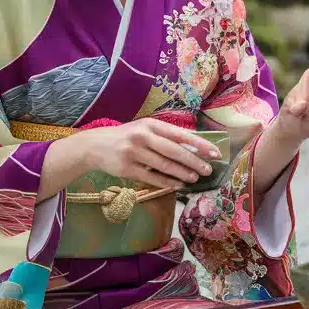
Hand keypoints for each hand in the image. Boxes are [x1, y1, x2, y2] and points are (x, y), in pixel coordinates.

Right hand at [63, 118, 219, 188]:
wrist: (94, 146)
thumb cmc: (126, 137)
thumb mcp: (144, 129)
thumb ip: (164, 136)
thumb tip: (193, 146)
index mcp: (150, 124)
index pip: (180, 134)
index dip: (199, 144)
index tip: (214, 152)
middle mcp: (143, 136)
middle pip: (174, 151)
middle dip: (194, 161)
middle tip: (208, 169)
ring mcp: (134, 153)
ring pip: (164, 165)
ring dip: (183, 173)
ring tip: (195, 178)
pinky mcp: (127, 169)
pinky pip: (152, 177)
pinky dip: (167, 182)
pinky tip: (178, 184)